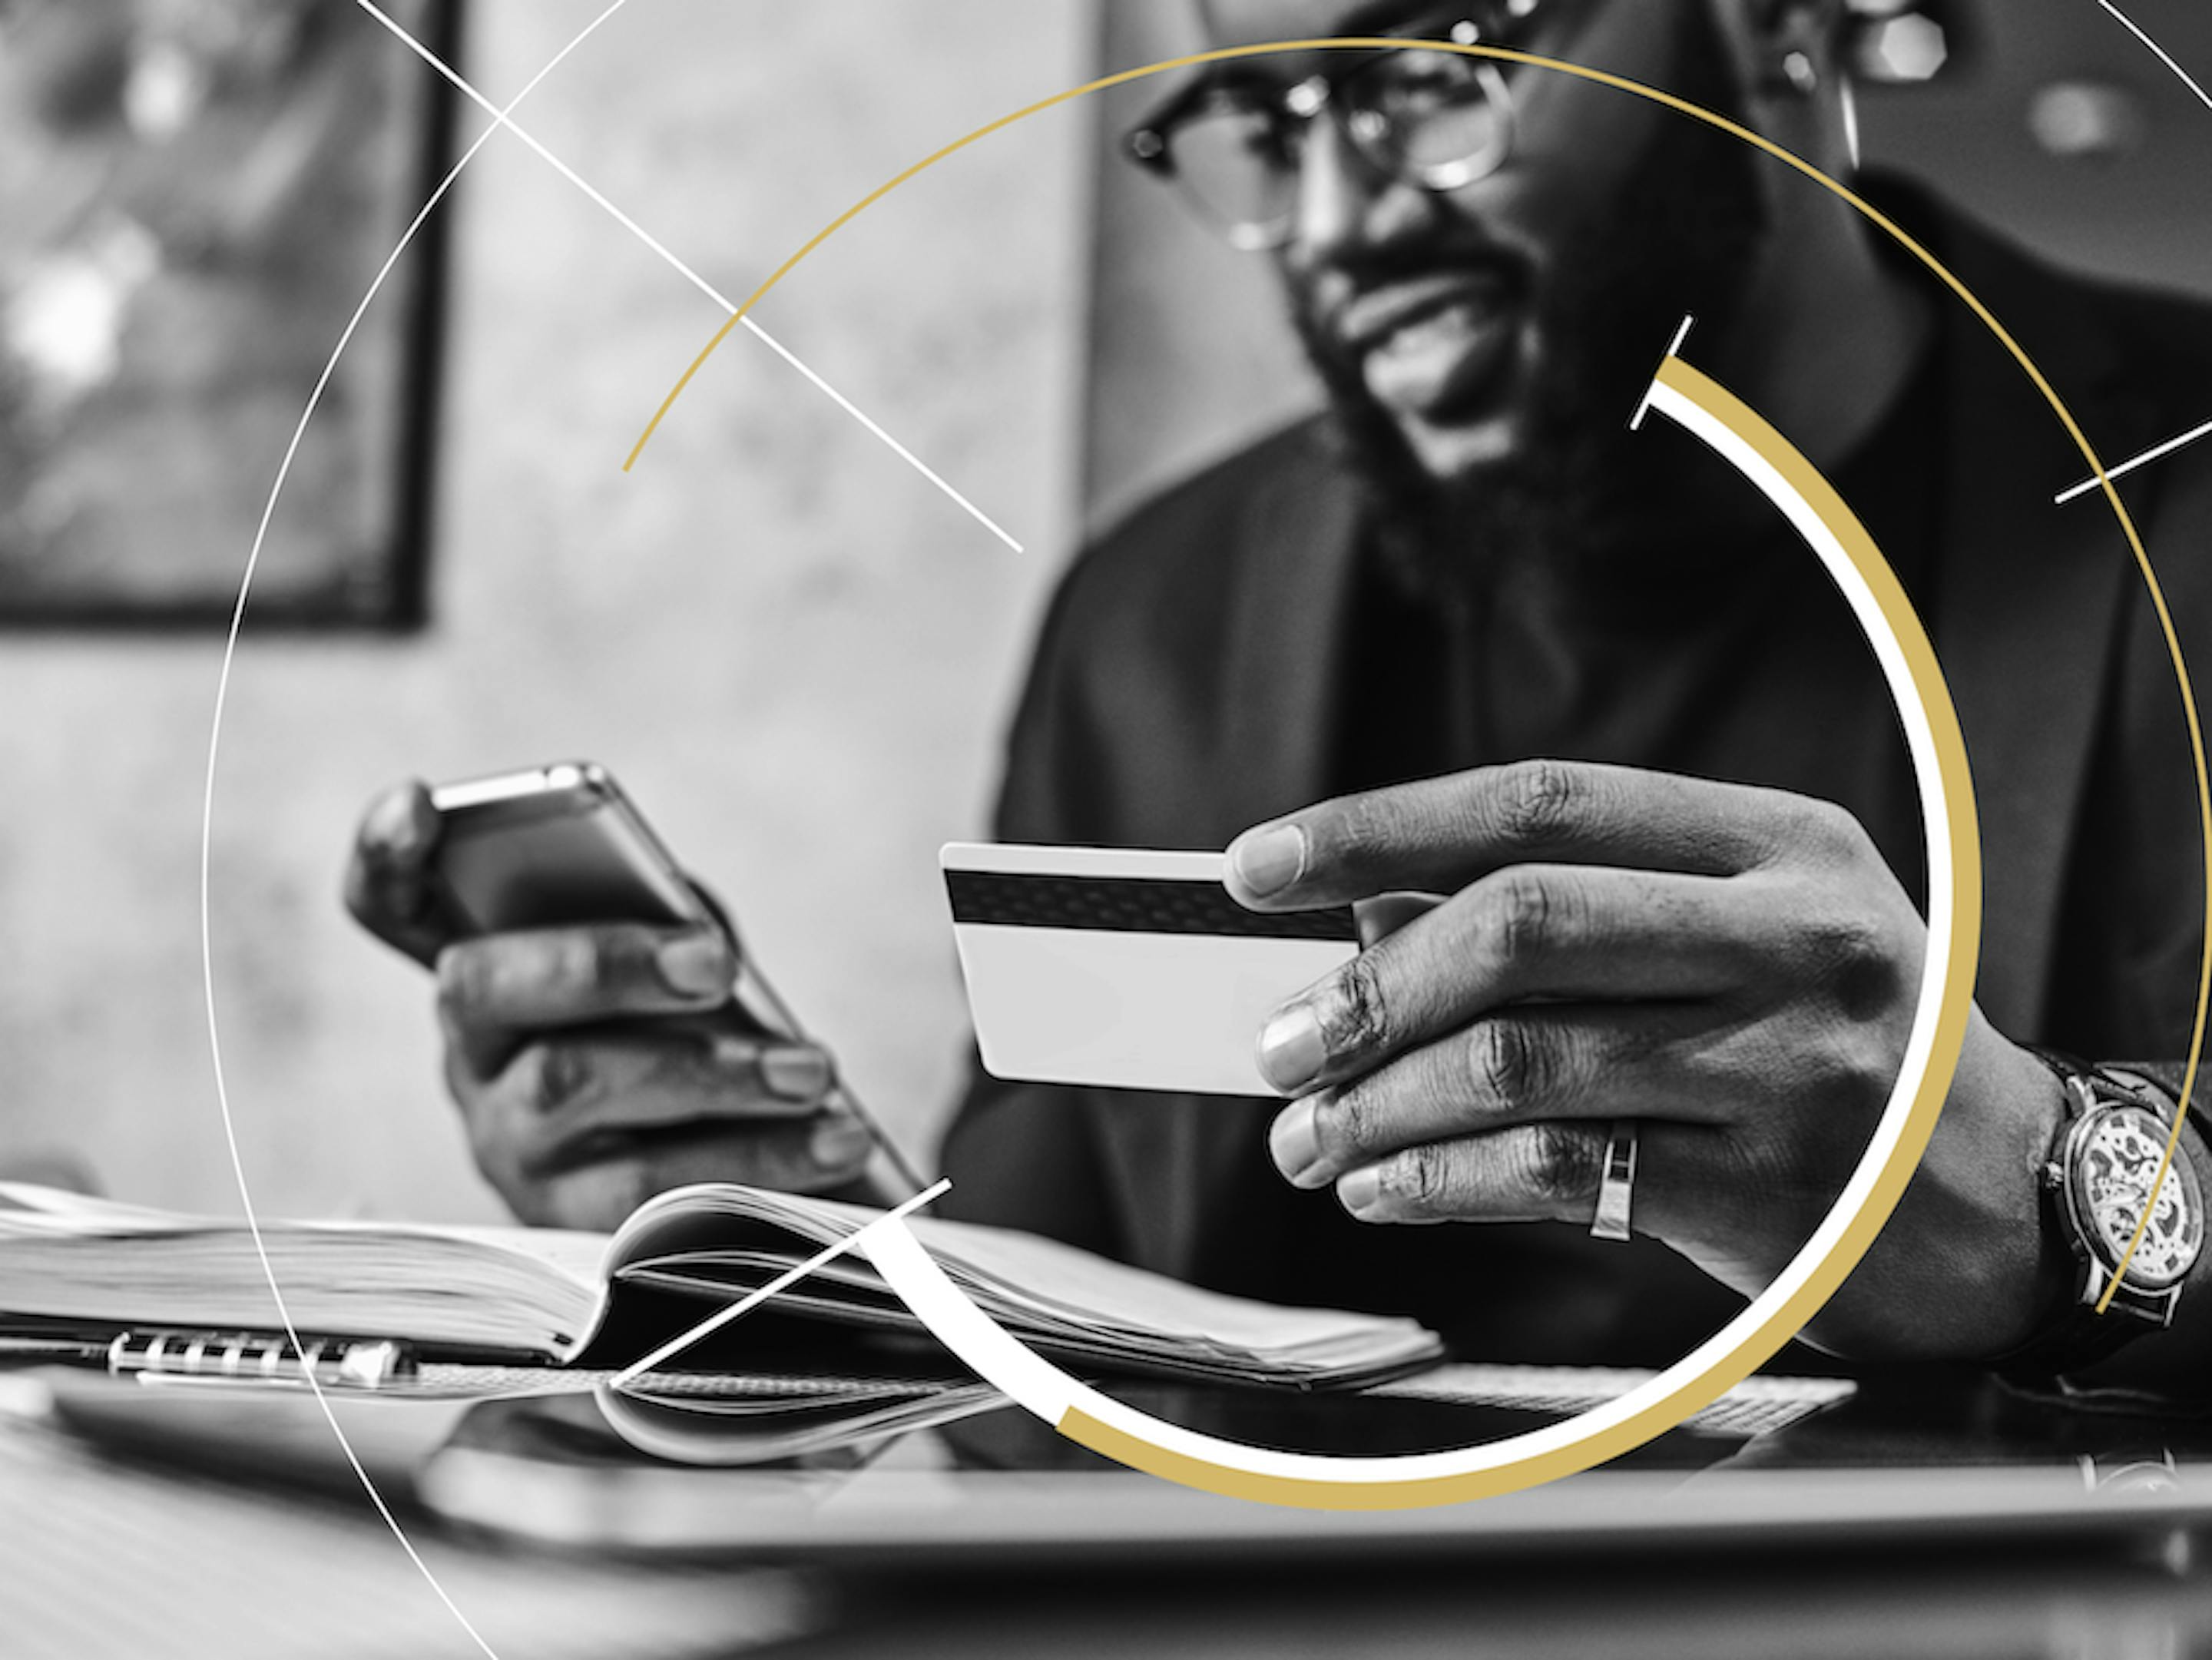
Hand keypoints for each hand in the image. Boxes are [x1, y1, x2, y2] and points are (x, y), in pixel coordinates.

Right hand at [343, 780, 872, 1229]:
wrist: (733, 1178)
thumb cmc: (695, 1036)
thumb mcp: (678, 963)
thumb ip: (667, 922)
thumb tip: (697, 938)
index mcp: (487, 972)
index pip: (391, 902)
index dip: (386, 852)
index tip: (417, 800)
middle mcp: (473, 1056)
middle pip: (495, 987)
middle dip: (607, 962)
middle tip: (717, 961)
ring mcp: (510, 1146)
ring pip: (578, 1090)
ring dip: (711, 1078)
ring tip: (817, 1072)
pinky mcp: (569, 1230)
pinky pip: (649, 1200)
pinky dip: (757, 1168)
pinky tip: (839, 1148)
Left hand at [1225, 760, 2067, 1360]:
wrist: (1999, 1189)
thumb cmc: (1833, 1039)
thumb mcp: (1740, 933)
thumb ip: (1575, 913)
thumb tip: (1365, 920)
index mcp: (1778, 842)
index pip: (1541, 804)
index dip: (1379, 828)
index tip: (1260, 865)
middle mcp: (1796, 937)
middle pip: (1522, 926)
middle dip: (1368, 988)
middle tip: (1277, 1041)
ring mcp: (1792, 1064)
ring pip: (1520, 1061)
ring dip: (1376, 1102)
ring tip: (1305, 1132)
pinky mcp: (1767, 1189)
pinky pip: (1549, 1172)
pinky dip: (1433, 1178)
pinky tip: (1380, 1184)